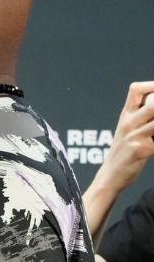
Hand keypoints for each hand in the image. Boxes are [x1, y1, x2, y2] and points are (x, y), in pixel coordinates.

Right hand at [85, 81, 153, 241]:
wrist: (111, 175)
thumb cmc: (124, 152)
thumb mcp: (128, 130)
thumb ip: (142, 117)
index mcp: (125, 115)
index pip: (136, 89)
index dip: (152, 86)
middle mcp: (128, 122)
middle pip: (153, 103)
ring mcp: (135, 136)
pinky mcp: (141, 149)